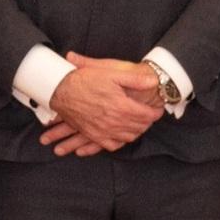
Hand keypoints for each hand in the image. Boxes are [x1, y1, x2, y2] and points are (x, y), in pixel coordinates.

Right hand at [45, 55, 161, 152]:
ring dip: (137, 132)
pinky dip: (120, 141)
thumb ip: (135, 79)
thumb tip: (154, 80)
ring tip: (139, 124)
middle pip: (139, 127)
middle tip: (150, 116)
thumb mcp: (111, 73)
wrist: (61, 90)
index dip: (155, 112)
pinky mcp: (94, 135)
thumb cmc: (85, 80)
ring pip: (128, 137)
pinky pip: (112, 145)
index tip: (158, 108)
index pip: (146, 115)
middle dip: (148, 122)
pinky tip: (122, 135)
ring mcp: (104, 131)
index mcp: (122, 107)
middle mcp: (114, 122)